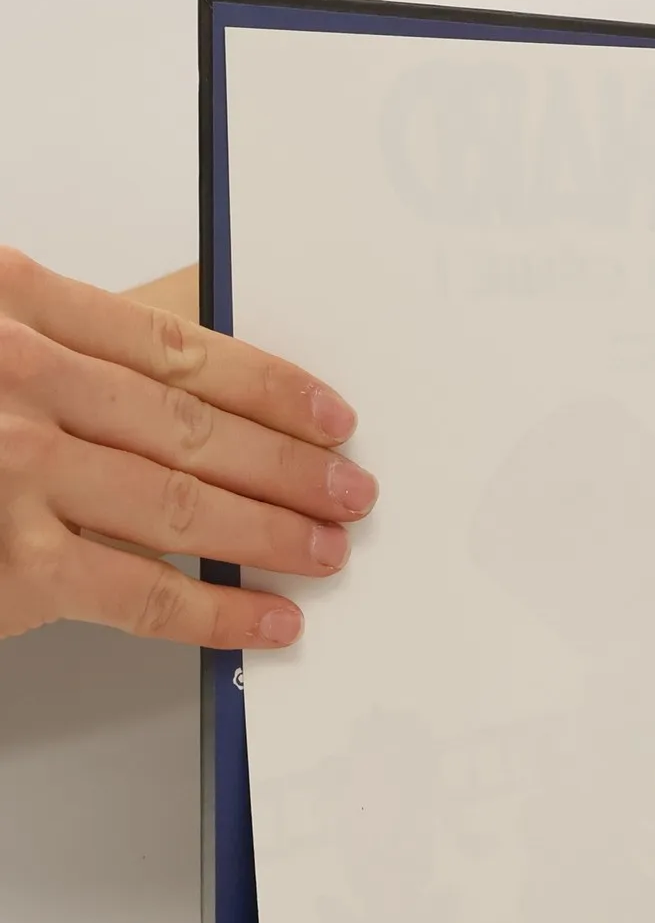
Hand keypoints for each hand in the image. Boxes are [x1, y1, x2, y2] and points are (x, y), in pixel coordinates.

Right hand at [0, 250, 374, 647]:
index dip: (269, 384)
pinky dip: (219, 611)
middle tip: (351, 489)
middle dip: (291, 464)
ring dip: (274, 532)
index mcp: (10, 303)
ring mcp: (12, 472)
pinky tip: (269, 620)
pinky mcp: (12, 564)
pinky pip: (140, 591)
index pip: (177, 346)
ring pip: (184, 502)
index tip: (329, 413)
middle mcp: (17, 380)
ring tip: (328, 548)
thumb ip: (61, 345)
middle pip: (195, 426)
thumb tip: (187, 382)